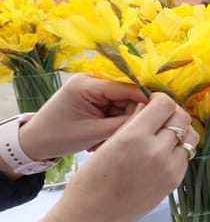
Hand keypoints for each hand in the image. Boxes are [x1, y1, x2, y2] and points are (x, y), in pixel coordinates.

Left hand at [18, 75, 149, 159]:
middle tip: (127, 135)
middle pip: (127, 93)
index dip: (147, 100)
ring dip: (123, 120)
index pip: (127, 87)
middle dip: (131, 114)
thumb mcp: (94, 132)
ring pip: (123, 101)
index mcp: (87, 84)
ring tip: (111, 138)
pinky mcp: (93, 96)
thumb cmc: (59, 137)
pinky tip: (107, 134)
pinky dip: (115, 120)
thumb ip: (125, 123)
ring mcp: (92, 87)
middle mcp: (91, 80)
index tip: (164, 115)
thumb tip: (154, 117)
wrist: (34, 142)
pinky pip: (115, 105)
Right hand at [37, 93, 194, 221]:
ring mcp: (170, 168)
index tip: (152, 102)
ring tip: (164, 135)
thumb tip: (150, 106)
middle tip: (160, 117)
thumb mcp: (108, 142)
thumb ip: (133, 123)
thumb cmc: (92, 179)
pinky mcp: (175, 182)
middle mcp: (157, 151)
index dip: (160, 99)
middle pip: (182, 118)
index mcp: (135, 137)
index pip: (165, 104)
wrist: (94, 217)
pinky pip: (186, 157)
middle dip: (172, 113)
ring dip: (180, 131)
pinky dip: (178, 150)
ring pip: (190, 137)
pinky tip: (162, 153)